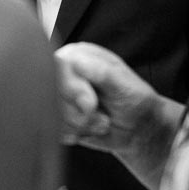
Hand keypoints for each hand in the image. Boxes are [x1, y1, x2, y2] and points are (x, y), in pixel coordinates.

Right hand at [56, 43, 182, 189]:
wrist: (139, 129)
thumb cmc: (135, 100)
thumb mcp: (123, 84)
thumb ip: (101, 73)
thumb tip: (77, 63)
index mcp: (77, 55)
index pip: (56, 65)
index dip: (70, 87)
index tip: (90, 102)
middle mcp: (64, 73)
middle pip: (49, 92)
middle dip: (77, 111)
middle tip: (100, 114)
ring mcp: (59, 96)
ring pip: (51, 114)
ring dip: (80, 124)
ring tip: (102, 121)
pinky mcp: (57, 117)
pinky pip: (53, 129)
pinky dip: (76, 134)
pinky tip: (91, 130)